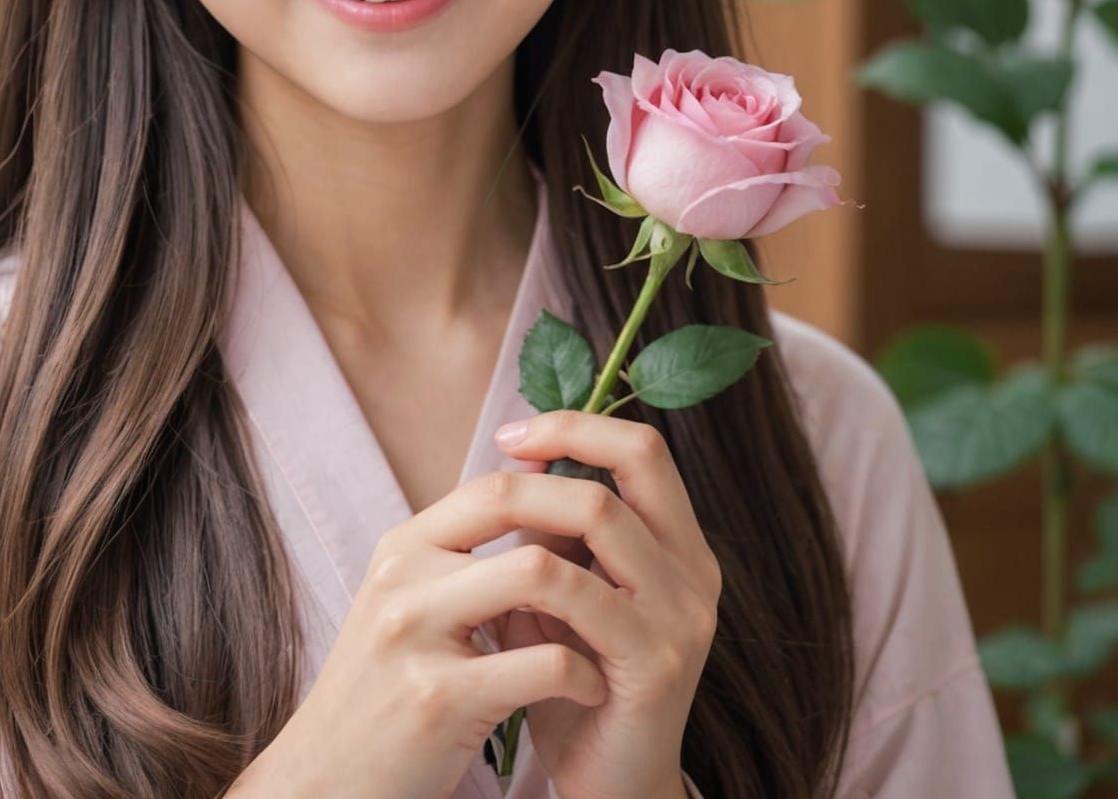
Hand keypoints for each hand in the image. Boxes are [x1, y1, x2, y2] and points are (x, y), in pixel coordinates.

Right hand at [244, 465, 636, 798]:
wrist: (326, 779)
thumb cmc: (386, 689)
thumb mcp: (412, 603)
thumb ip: (467, 557)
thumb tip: (545, 498)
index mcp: (401, 549)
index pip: (490, 484)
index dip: (553, 487)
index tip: (602, 516)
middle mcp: (402, 577)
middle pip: (511, 506)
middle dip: (580, 528)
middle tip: (625, 564)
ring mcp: (416, 635)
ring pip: (531, 574)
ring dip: (588, 601)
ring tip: (612, 627)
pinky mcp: (439, 700)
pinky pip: (542, 664)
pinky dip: (583, 675)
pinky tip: (591, 688)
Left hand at [490, 409, 719, 798]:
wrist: (607, 785)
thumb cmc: (572, 679)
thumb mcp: (561, 591)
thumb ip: (549, 533)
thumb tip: (511, 458)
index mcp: (676, 545)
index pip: (643, 448)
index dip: (580, 424)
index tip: (515, 431)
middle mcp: (694, 569)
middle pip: (641, 459)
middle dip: (566, 437)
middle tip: (502, 448)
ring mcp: (682, 615)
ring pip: (607, 517)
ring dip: (538, 509)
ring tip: (492, 524)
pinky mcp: (656, 662)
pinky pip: (587, 595)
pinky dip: (536, 582)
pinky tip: (502, 595)